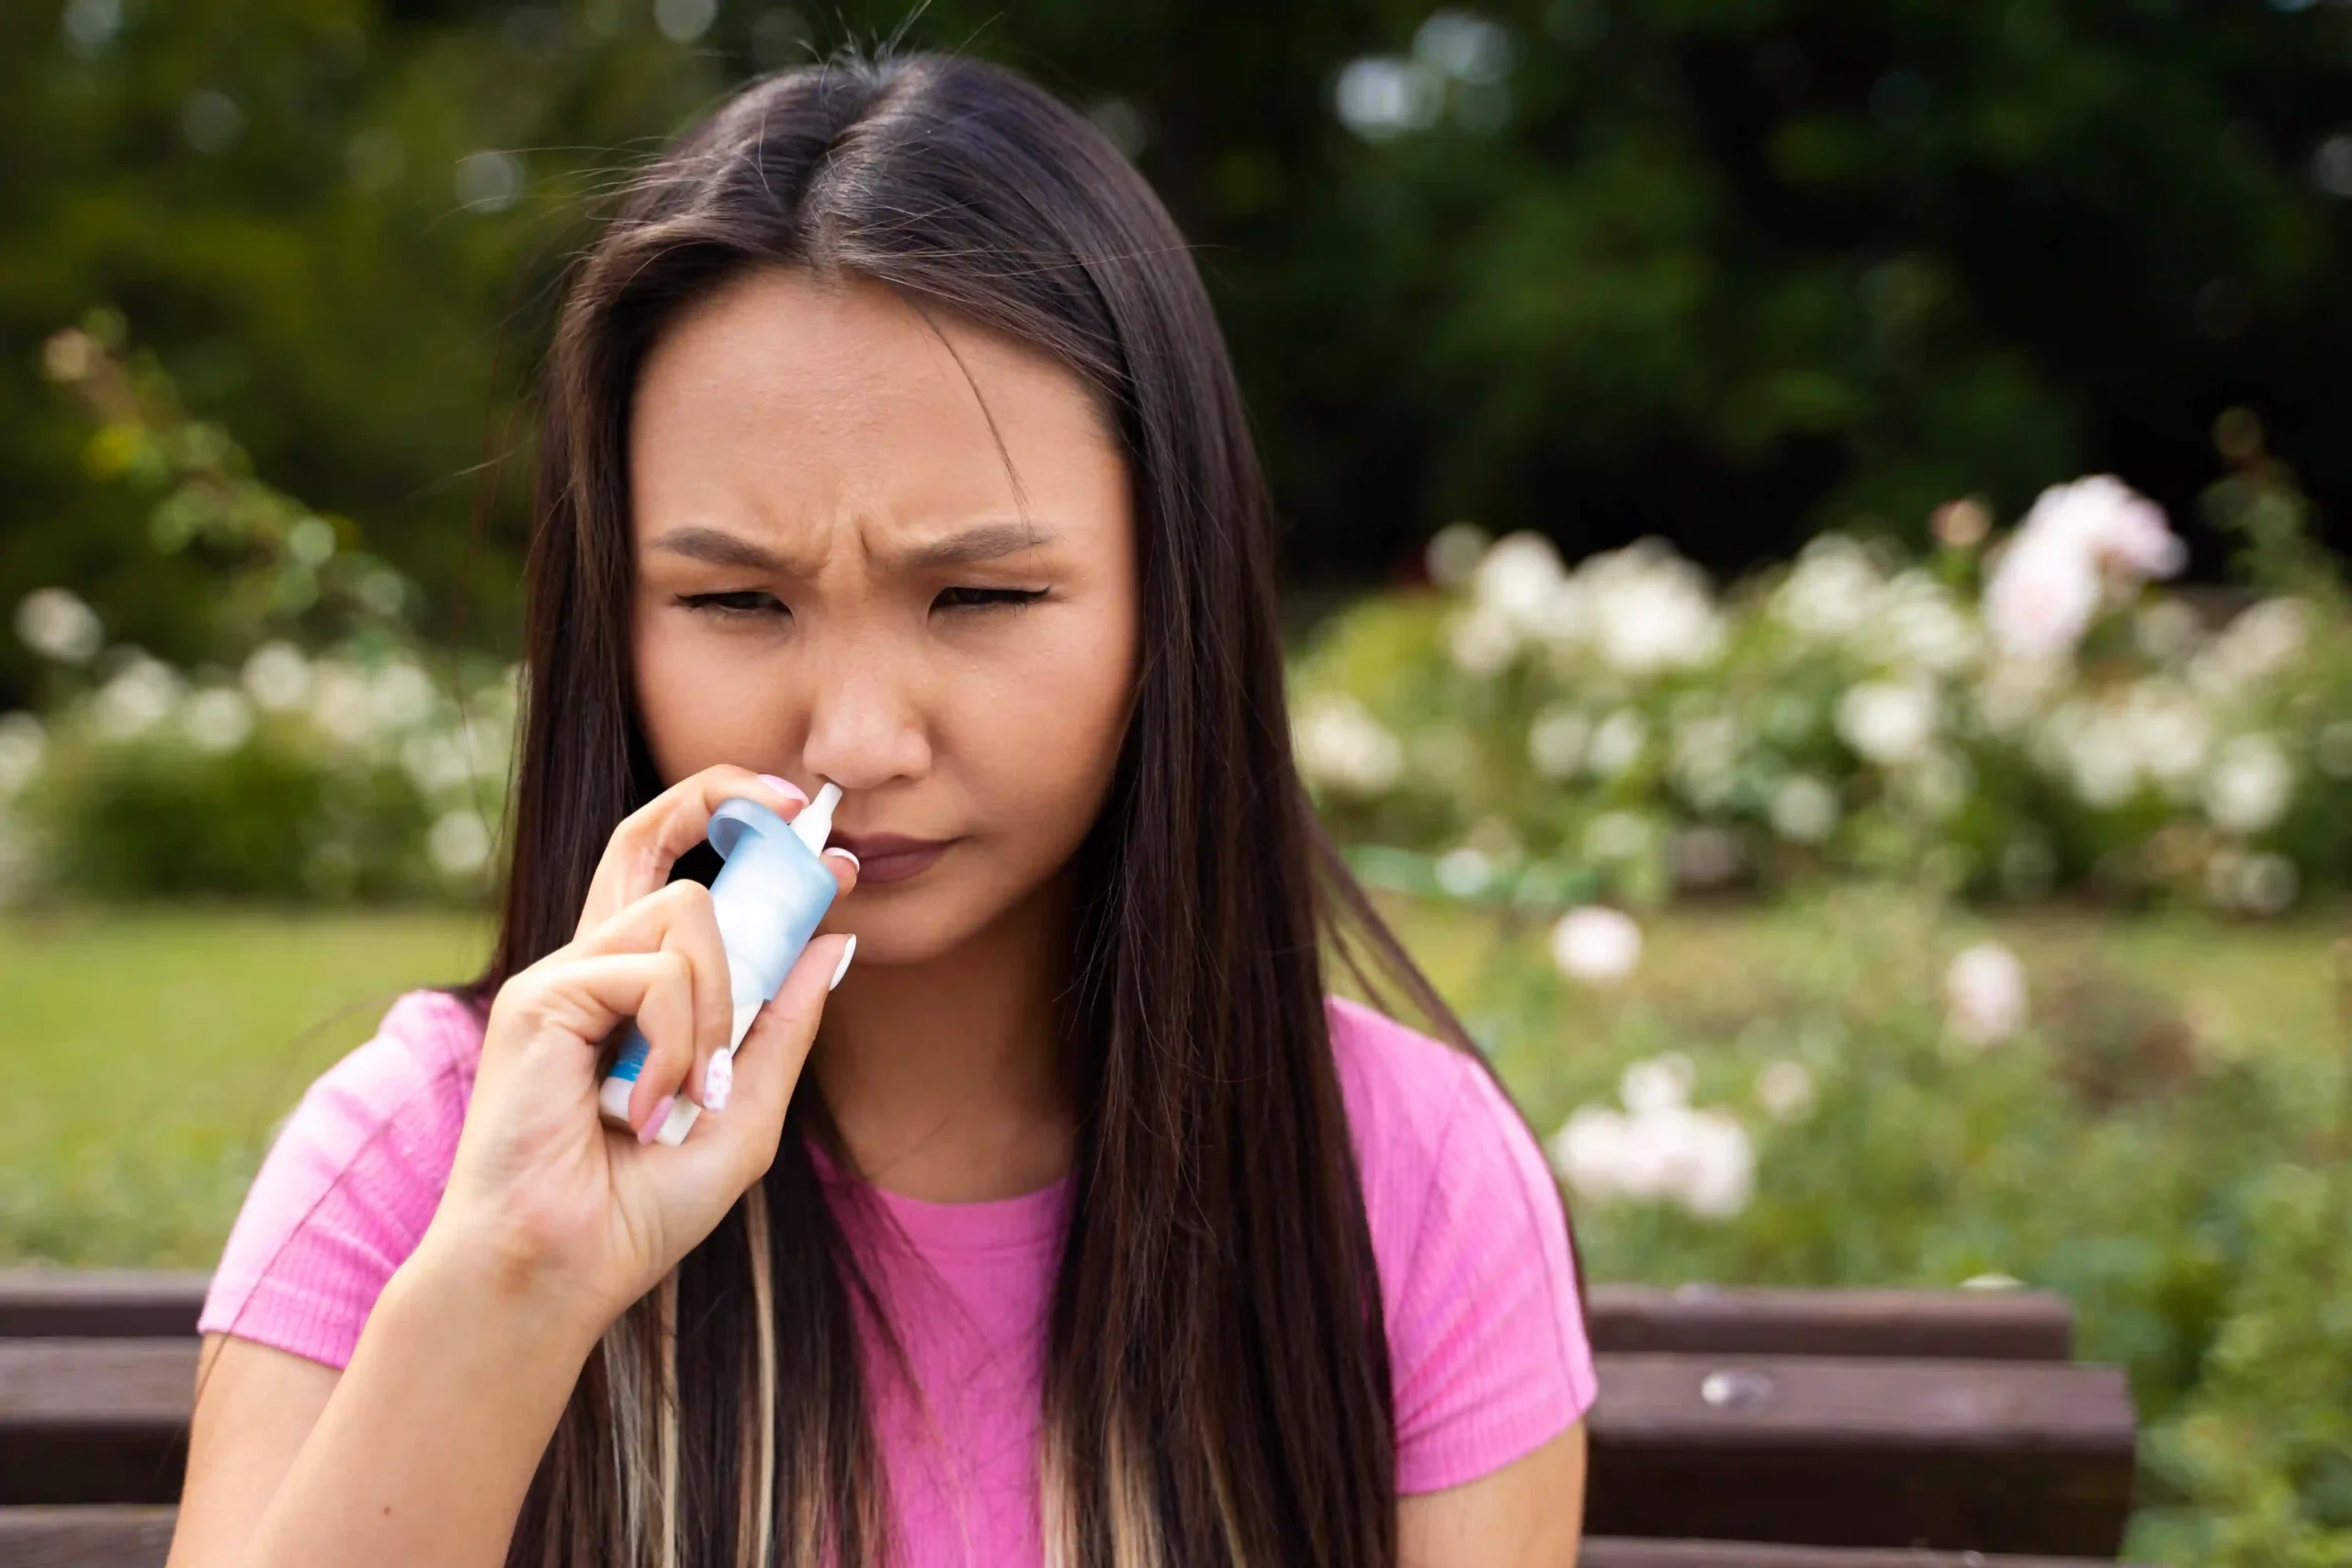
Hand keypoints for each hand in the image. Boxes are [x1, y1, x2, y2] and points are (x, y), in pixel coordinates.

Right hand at [421, 766, 857, 1334]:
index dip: (739, 831)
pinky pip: (656, 973)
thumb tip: (833, 944)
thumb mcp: (745, 1116)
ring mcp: (561, 975)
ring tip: (696, 1091)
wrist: (560, 1272)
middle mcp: (591, 967)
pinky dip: (681, 1043)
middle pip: (648, 832)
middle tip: (796, 808)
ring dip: (721, 1003)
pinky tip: (651, 1111)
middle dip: (727, 797)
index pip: (678, 875)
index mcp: (630, 991)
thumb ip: (783, 1029)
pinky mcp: (540, 996)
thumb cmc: (635, 1212)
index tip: (827, 850)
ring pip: (684, 910)